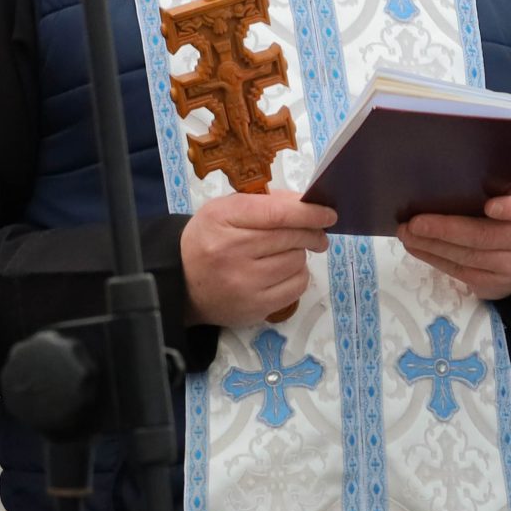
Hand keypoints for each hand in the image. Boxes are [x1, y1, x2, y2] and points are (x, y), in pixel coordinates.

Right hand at [180, 192, 332, 327]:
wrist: (181, 283)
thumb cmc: (209, 240)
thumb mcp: (225, 210)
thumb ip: (265, 202)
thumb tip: (307, 204)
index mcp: (223, 219)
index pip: (278, 213)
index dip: (309, 212)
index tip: (328, 213)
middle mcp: (232, 252)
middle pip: (292, 237)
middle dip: (312, 233)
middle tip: (316, 234)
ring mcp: (244, 283)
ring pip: (297, 261)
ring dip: (300, 254)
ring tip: (286, 253)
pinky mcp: (254, 307)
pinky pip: (296, 287)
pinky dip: (297, 276)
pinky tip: (283, 272)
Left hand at [401, 184, 510, 300]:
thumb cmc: (507, 214)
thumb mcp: (510, 194)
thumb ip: (492, 184)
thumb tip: (446, 173)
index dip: (508, 207)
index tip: (490, 206)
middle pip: (484, 236)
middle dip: (446, 230)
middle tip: (415, 223)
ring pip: (469, 257)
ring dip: (433, 247)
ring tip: (407, 236)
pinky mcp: (495, 284)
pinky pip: (461, 273)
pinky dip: (435, 260)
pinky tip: (418, 249)